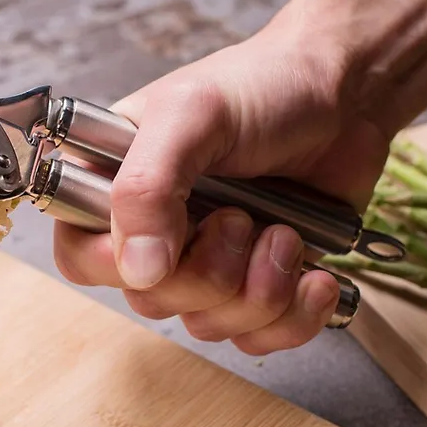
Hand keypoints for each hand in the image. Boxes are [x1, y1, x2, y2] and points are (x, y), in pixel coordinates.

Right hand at [52, 29, 390, 354]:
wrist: (346, 95)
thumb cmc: (262, 87)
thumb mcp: (192, 115)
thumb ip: (147, 186)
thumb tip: (138, 271)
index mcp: (113, 184)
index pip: (80, 256)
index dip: (120, 264)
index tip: (174, 236)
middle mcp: (151, 230)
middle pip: (149, 300)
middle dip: (209, 273)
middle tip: (240, 218)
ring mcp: (204, 260)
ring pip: (206, 324)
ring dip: (259, 291)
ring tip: (285, 233)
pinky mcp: (255, 283)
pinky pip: (258, 340)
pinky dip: (294, 317)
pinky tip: (314, 275)